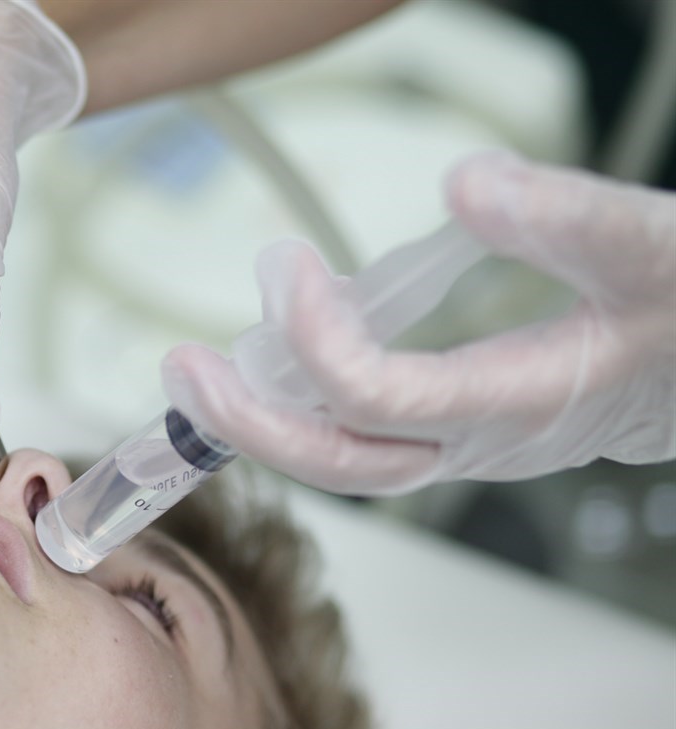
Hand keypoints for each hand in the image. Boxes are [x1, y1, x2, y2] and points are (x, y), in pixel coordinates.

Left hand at [163, 153, 675, 495]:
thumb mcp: (654, 251)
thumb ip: (571, 219)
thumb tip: (466, 181)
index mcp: (523, 404)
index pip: (386, 398)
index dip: (319, 343)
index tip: (287, 270)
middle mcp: (480, 443)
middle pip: (345, 462)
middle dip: (253, 424)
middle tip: (183, 369)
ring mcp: (463, 445)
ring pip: (346, 460)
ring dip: (265, 422)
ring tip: (199, 372)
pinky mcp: (456, 430)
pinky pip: (361, 437)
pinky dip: (302, 407)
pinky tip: (268, 363)